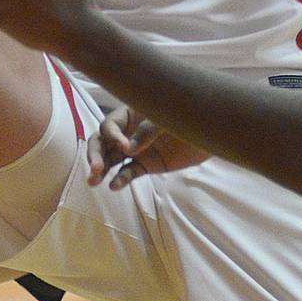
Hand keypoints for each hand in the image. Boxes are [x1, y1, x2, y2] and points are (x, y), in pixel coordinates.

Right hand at [88, 105, 209, 189]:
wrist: (208, 131)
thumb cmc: (186, 114)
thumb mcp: (166, 118)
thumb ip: (148, 131)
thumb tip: (129, 149)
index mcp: (129, 114)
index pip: (110, 125)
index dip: (112, 136)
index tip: (125, 147)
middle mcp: (127, 132)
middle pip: (102, 143)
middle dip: (95, 155)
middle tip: (95, 169)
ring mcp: (135, 149)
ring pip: (111, 159)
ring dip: (101, 169)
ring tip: (93, 181)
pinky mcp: (146, 165)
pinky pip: (129, 172)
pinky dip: (121, 179)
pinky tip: (115, 186)